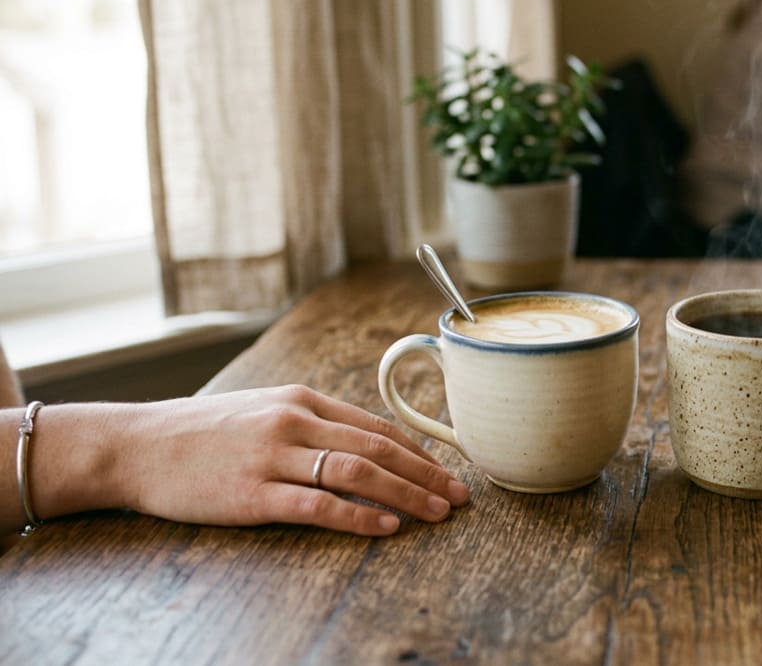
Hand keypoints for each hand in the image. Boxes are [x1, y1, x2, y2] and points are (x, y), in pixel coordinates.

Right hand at [98, 385, 467, 535]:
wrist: (137, 445)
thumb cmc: (204, 432)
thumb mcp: (264, 409)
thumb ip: (313, 422)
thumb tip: (368, 444)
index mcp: (301, 400)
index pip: (376, 426)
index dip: (419, 452)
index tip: (448, 472)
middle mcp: (293, 422)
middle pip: (377, 449)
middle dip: (427, 474)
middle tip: (459, 497)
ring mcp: (272, 457)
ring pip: (356, 473)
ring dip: (406, 494)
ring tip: (436, 513)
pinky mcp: (251, 495)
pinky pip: (317, 506)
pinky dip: (358, 517)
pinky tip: (387, 527)